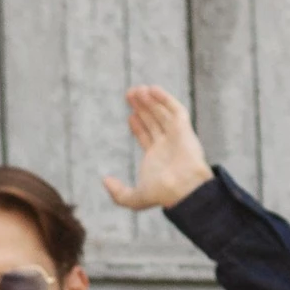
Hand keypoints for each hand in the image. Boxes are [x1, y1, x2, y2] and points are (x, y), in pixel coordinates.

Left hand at [102, 86, 210, 210]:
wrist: (184, 189)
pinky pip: (176, 109)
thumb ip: (118, 193)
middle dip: (142, 108)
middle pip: (153, 121)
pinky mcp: (185, 129)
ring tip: (136, 90)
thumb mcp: (135, 199)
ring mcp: (177, 136)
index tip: (130, 115)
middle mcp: (167, 145)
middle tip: (130, 94)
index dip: (137, 124)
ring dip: (150, 101)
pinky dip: (165, 99)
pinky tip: (152, 90)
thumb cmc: (162, 194)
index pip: (146, 135)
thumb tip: (105, 180)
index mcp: (156, 158)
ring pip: (162, 113)